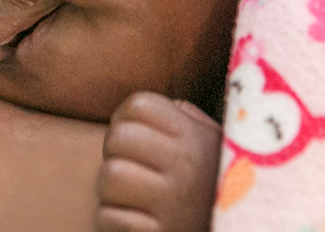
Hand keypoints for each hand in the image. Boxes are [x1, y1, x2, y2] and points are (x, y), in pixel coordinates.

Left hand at [95, 92, 221, 231]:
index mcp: (196, 137)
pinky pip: (109, 217)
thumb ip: (184, 119)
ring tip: (134, 199)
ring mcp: (173, 203)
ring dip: (111, 191)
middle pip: (117, 137)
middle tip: (131, 171)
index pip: (138, 105)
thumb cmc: (215, 188)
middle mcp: (186, 165)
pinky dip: (113, 221)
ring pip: (109, 176)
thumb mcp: (214, 146)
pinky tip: (136, 222)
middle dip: (115, 155)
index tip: (136, 142)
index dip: (125, 120)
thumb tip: (140, 109)